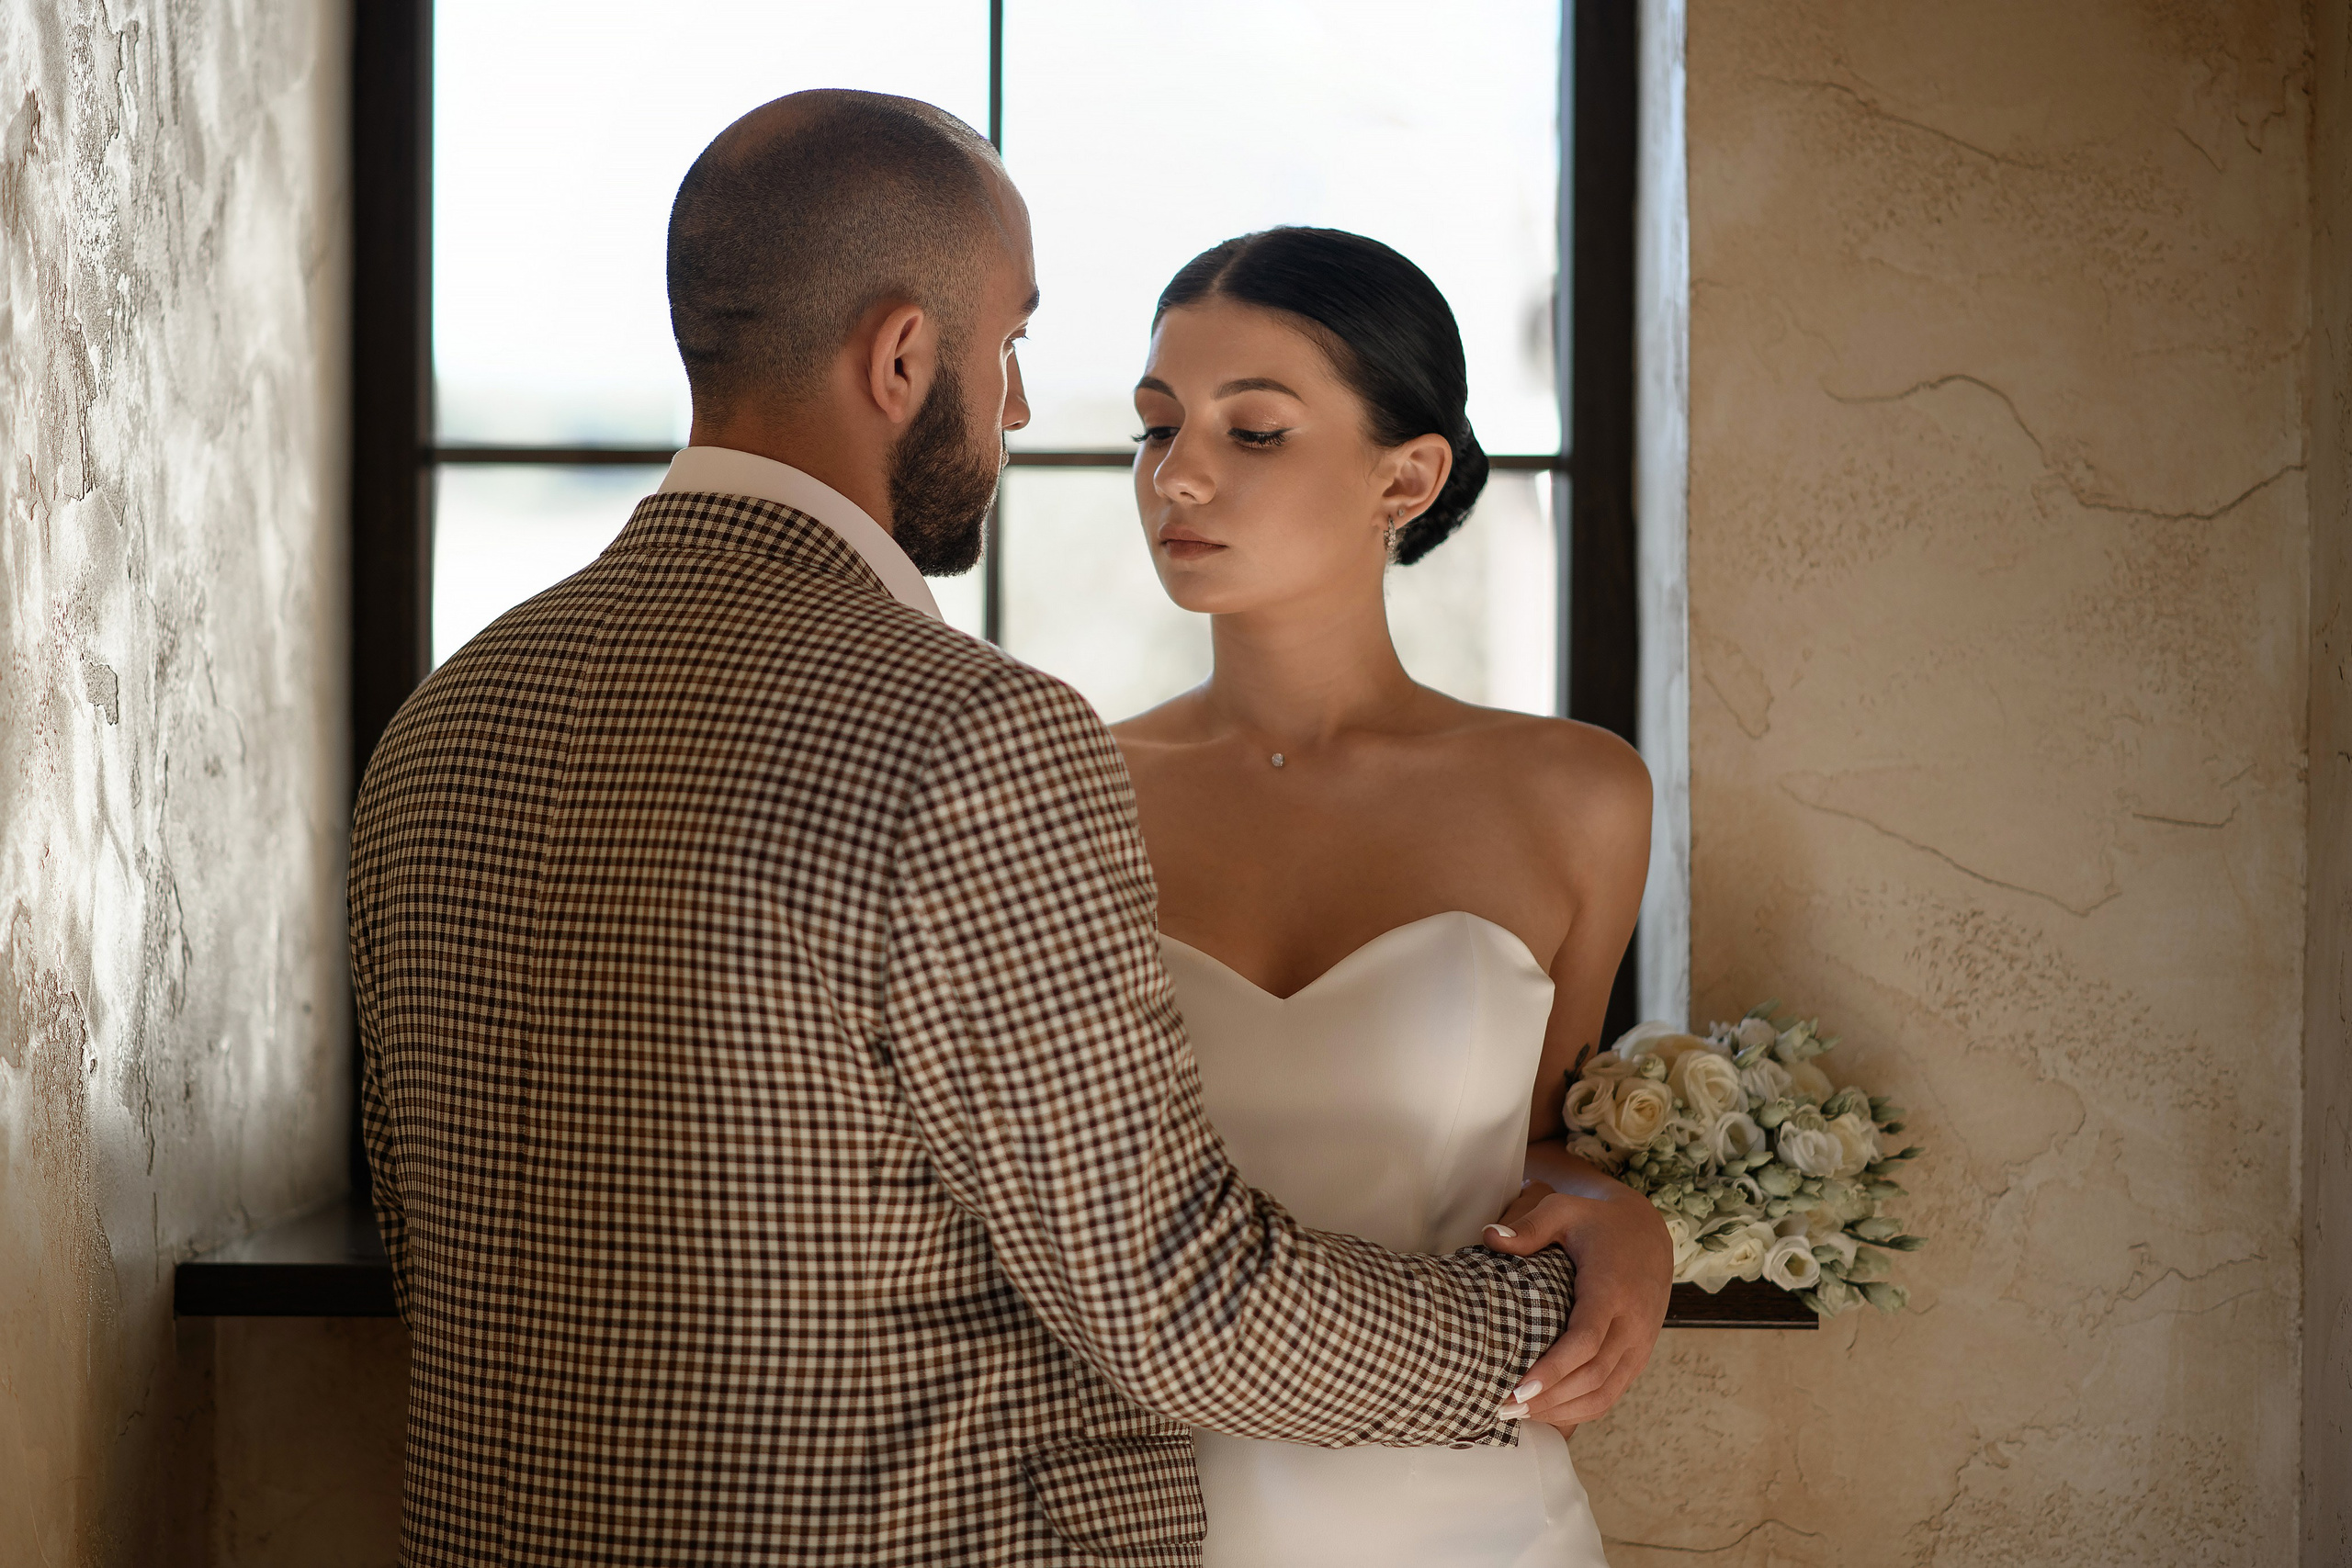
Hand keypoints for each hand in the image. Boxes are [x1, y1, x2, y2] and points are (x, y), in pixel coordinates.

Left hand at [1482, 1179, 1672, 1429]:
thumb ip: (1529, 1226)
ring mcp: (1639, 1345)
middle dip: (1548, 1399)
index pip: (1586, 1340)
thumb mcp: (1564, 1211)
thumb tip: (1488, 1237)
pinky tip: (1546, 1414)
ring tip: (1517, 1416)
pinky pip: (1612, 1394)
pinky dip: (1580, 1410)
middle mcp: (1631, 1323)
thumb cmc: (1597, 1224)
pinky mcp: (1638, 1357)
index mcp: (1611, 1289)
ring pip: (1604, 1393)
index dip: (1553, 1369)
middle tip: (1503, 1408)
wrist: (1649, 1236)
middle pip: (1592, 1375)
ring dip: (1561, 1410)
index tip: (1519, 1389)